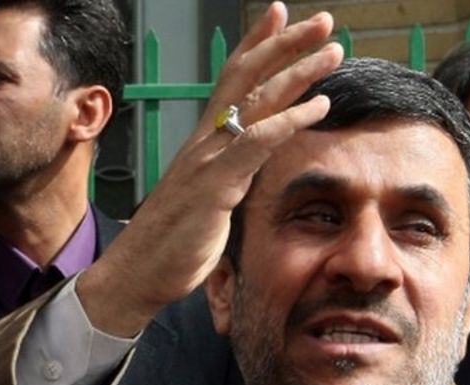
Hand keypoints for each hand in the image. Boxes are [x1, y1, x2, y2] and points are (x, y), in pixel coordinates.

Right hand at [78, 2, 343, 336]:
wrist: (135, 274)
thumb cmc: (170, 244)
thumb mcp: (206, 202)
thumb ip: (229, 178)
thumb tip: (252, 171)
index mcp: (203, 143)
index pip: (232, 82)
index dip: (257, 45)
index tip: (281, 16)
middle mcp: (204, 141)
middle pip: (246, 77)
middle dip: (285, 43)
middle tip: (322, 20)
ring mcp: (207, 160)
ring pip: (255, 101)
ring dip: (298, 72)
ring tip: (333, 51)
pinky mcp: (214, 186)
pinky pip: (256, 143)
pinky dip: (289, 120)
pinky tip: (320, 107)